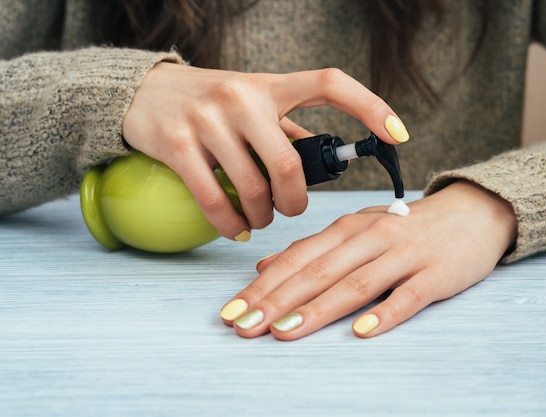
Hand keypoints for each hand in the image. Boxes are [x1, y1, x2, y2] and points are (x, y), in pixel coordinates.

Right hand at [122, 63, 408, 240]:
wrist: (142, 91)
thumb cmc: (208, 100)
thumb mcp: (250, 100)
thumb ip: (284, 127)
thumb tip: (322, 157)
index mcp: (270, 85)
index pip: (329, 84)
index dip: (369, 107)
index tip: (398, 135)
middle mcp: (242, 97)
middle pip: (288, 164)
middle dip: (296, 202)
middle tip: (291, 211)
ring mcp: (207, 119)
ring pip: (253, 188)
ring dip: (263, 216)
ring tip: (260, 219)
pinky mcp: (176, 143)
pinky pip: (213, 198)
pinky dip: (230, 223)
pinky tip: (236, 228)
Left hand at [219, 180, 517, 338]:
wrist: (471, 213)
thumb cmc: (406, 228)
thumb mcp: (357, 230)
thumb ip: (314, 250)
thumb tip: (265, 266)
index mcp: (348, 228)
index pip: (298, 258)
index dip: (263, 286)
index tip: (233, 310)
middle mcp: (370, 237)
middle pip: (318, 271)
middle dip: (277, 300)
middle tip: (245, 326)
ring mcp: (404, 254)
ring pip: (355, 283)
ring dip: (318, 308)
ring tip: (285, 331)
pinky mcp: (436, 273)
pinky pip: (409, 295)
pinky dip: (385, 313)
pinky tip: (361, 332)